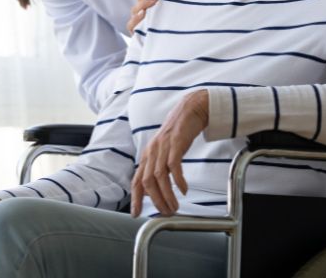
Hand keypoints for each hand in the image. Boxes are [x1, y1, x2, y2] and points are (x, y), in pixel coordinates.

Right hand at [126, 0, 167, 34]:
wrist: (159, 42)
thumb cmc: (162, 19)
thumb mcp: (164, 4)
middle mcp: (138, 7)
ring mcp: (135, 18)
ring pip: (137, 8)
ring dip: (146, 2)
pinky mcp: (134, 31)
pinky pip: (133, 23)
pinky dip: (138, 18)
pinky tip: (144, 13)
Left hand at [131, 90, 208, 216]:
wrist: (190, 110)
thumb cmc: (178, 134)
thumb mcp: (163, 151)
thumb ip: (157, 168)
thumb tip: (152, 189)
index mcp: (147, 155)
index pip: (137, 180)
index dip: (135, 199)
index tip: (136, 214)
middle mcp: (152, 152)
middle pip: (147, 182)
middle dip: (155, 201)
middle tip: (166, 213)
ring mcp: (163, 147)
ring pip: (160, 177)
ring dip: (167, 195)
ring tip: (175, 207)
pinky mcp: (176, 143)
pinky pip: (174, 166)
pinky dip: (178, 181)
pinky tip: (184, 190)